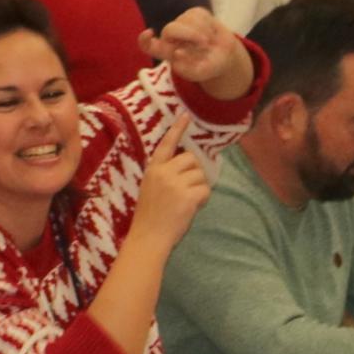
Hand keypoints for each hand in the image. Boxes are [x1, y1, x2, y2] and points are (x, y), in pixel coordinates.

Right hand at [127, 119, 213, 251]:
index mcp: (153, 169)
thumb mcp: (151, 188)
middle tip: (187, 189)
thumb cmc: (150, 216)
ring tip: (186, 202)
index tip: (186, 115)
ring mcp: (175, 184)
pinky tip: (191, 208)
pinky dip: (203, 200)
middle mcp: (163, 172)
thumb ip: (166, 175)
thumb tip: (190, 166)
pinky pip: (205, 190)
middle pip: (191, 159)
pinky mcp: (187, 196)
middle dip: (195, 172)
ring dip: (199, 188)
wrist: (148, 237)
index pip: (166, 144)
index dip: (177, 129)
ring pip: (201, 175)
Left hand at [154, 5, 253, 101]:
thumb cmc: (208, 66)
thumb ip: (189, 70)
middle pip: (170, 30)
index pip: (147, 46)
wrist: (224, 56)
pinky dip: (208, 25)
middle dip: (189, 34)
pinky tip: (211, 34)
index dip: (144, 40)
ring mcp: (181, 24)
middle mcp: (170, 37)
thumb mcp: (201, 73)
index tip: (149, 33)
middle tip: (205, 43)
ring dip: (202, 32)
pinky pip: (198, 15)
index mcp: (166, 53)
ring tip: (208, 43)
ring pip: (186, 21)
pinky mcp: (193, 14)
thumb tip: (177, 53)